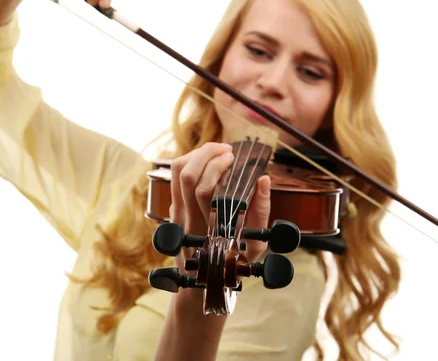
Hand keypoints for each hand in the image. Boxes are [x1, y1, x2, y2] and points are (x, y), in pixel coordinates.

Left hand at [169, 142, 271, 267]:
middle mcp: (187, 219)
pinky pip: (175, 178)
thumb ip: (260, 213)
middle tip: (227, 150)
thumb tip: (264, 181)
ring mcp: (176, 213)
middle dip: (207, 154)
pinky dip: (190, 162)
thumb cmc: (230, 267)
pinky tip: (206, 161)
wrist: (200, 287)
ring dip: (197, 154)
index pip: (203, 190)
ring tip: (217, 151)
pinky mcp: (173, 209)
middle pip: (187, 175)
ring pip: (177, 173)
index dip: (216, 168)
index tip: (235, 159)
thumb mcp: (253, 246)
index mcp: (207, 228)